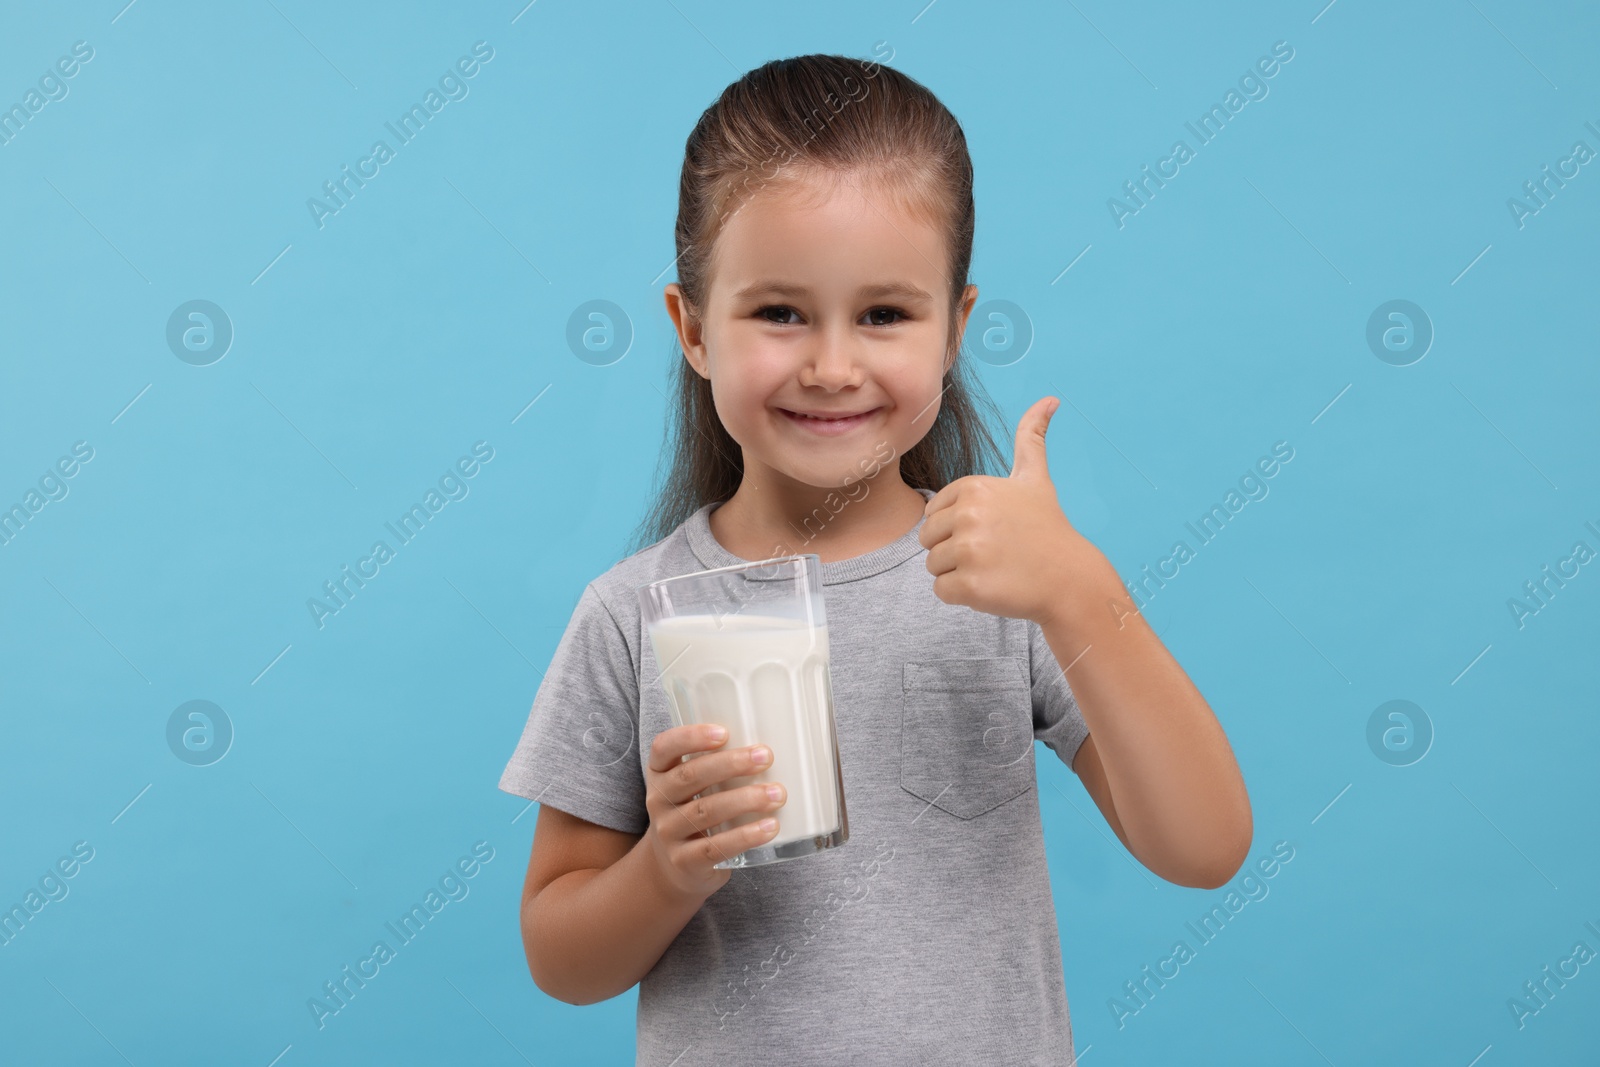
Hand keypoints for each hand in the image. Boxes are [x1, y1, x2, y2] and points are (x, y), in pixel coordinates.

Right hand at [642, 723, 786, 900]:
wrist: (675, 867)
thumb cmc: (695, 812)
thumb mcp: (692, 786)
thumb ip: (717, 765)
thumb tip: (767, 746)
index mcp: (660, 773)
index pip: (664, 747)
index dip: (691, 737)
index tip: (724, 732)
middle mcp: (659, 800)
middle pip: (690, 776)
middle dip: (731, 764)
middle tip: (766, 756)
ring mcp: (669, 832)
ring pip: (707, 811)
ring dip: (746, 800)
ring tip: (777, 794)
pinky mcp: (685, 861)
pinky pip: (716, 847)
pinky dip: (745, 836)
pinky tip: (769, 827)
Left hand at [918, 396, 1113, 627]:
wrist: (1069, 578)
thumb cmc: (1047, 528)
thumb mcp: (1035, 478)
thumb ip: (1031, 437)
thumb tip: (1049, 399)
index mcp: (974, 487)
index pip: (933, 512)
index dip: (958, 525)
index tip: (992, 529)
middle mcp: (969, 515)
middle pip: (928, 538)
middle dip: (954, 549)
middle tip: (992, 552)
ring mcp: (969, 551)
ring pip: (933, 565)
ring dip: (958, 572)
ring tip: (993, 568)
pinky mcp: (969, 586)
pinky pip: (941, 591)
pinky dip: (962, 595)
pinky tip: (991, 586)